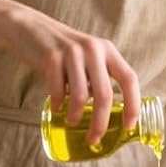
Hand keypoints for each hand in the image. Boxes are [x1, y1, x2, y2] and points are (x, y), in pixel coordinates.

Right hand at [2, 5, 140, 146]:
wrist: (32, 28)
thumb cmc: (64, 51)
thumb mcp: (89, 57)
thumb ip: (100, 78)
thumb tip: (108, 115)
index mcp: (108, 50)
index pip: (129, 79)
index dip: (133, 104)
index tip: (128, 126)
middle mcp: (93, 49)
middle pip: (105, 95)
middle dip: (100, 123)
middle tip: (94, 138)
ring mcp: (73, 52)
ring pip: (81, 96)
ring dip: (76, 115)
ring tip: (72, 121)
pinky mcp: (52, 57)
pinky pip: (58, 90)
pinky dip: (59, 104)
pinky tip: (57, 108)